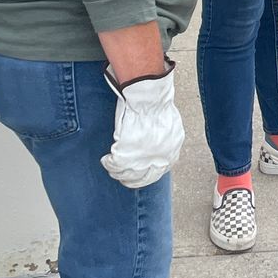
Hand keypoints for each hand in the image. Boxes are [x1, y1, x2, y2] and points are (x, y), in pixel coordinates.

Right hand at [100, 61, 183, 188]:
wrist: (149, 99)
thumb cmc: (157, 105)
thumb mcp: (169, 126)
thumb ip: (163, 139)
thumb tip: (156, 145)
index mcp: (171, 153)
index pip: (159, 171)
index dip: (146, 172)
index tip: (138, 171)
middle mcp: (159, 161)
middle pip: (144, 178)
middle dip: (132, 178)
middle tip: (123, 176)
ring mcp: (143, 161)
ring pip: (127, 175)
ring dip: (118, 172)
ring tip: (111, 166)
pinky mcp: (126, 157)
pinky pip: (114, 166)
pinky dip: (108, 163)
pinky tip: (106, 159)